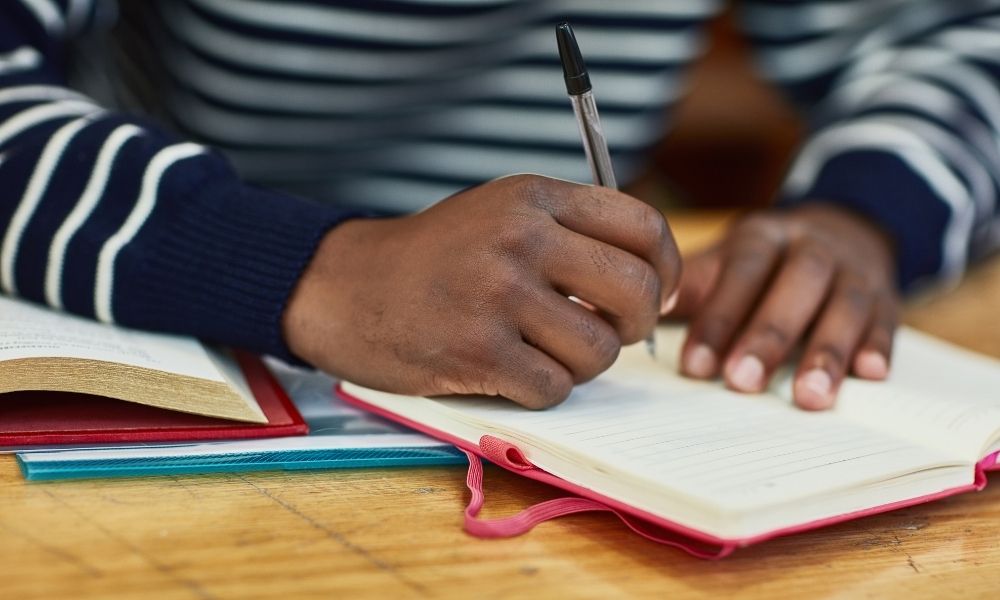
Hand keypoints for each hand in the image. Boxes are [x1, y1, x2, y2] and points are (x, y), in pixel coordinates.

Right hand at [283, 174, 679, 408]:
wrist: (345, 286)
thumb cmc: (434, 257)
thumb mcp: (500, 212)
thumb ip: (570, 230)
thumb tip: (656, 278)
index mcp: (534, 197)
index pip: (643, 227)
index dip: (668, 269)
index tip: (659, 293)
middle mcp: (521, 238)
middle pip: (636, 291)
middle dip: (639, 325)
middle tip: (615, 333)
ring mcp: (497, 294)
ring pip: (599, 350)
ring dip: (584, 364)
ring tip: (548, 353)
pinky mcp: (476, 351)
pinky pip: (554, 387)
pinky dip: (542, 390)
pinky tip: (512, 373)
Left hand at [671, 203, 898, 409]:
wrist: (845, 227)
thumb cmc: (766, 261)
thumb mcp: (726, 260)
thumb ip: (690, 288)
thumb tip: (632, 315)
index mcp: (763, 236)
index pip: (740, 271)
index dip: (718, 317)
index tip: (694, 367)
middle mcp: (813, 246)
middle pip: (796, 284)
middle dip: (768, 335)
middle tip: (741, 382)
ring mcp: (856, 270)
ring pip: (846, 304)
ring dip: (827, 351)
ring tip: (810, 398)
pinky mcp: (888, 297)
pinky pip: (888, 319)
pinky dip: (879, 346)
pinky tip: (870, 375)